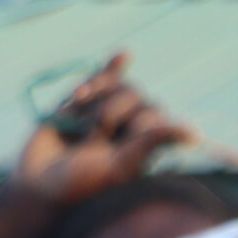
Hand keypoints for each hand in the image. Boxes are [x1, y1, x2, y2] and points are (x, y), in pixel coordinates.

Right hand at [0, 53, 191, 237]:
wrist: (41, 184)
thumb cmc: (85, 184)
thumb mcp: (122, 164)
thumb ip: (154, 142)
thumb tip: (196, 133)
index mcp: (147, 143)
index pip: (156, 113)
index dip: (139, 123)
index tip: (123, 143)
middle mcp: (130, 125)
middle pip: (137, 95)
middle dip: (113, 114)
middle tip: (94, 140)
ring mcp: (105, 110)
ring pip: (115, 86)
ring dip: (96, 104)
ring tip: (81, 130)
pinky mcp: (81, 102)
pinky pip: (103, 78)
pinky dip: (113, 66)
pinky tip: (124, 54)